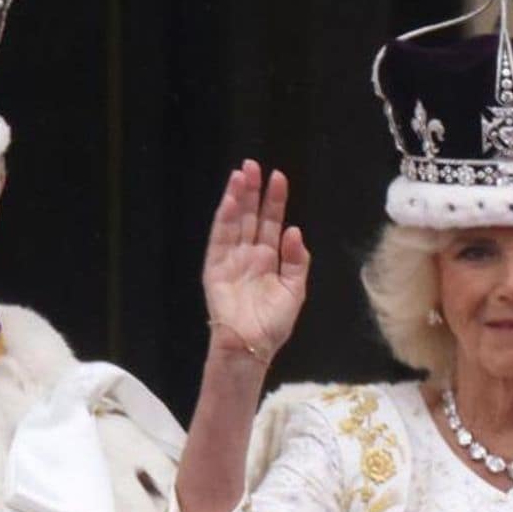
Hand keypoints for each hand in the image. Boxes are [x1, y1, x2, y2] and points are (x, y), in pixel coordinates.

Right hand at [202, 159, 309, 365]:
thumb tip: (294, 231)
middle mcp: (249, 254)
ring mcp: (230, 259)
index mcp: (269, 259)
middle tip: (254, 165)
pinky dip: (224, 220)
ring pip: (234, 222)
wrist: (251, 346)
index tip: (278, 177)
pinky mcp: (214, 268)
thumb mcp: (295, 291)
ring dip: (237, 199)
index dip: (274, 201)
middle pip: (250, 216)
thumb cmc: (273, 324)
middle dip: (253, 191)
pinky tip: (229, 201)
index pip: (271, 223)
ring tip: (241, 175)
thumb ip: (297, 261)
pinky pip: (219, 239)